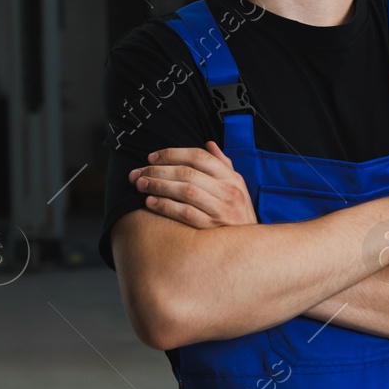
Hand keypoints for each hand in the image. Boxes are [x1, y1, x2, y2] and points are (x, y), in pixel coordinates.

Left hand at [131, 141, 256, 228]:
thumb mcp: (237, 185)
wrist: (250, 244)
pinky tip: (151, 202)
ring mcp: (221, 209)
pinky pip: (185, 214)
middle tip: (138, 172)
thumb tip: (209, 144)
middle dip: (158, 170)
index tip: (151, 157)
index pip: (199, 157)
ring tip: (141, 185)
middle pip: (188, 173)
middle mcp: (228, 191)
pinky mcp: (212, 227)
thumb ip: (223, 164)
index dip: (172, 154)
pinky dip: (166, 206)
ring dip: (159, 186)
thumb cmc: (238, 211)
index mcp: (231, 177)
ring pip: (185, 191)